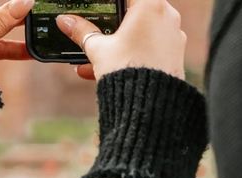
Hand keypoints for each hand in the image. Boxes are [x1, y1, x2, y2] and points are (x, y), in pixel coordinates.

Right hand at [56, 0, 185, 80]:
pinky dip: (130, 57)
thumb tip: (66, 22)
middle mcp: (167, 16)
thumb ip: (82, 32)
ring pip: (140, 35)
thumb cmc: (127, 70)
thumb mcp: (98, 49)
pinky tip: (108, 71)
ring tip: (93, 62)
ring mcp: (174, 36)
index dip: (110, 5)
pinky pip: (148, 51)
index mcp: (150, 4)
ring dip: (117, 46)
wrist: (148, 104)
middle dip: (111, 28)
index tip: (100, 12)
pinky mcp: (175, 56)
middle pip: (134, 15)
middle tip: (96, 36)